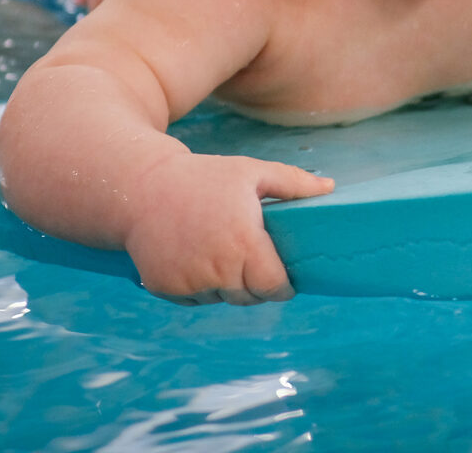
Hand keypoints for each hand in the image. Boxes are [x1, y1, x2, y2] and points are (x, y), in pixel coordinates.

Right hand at [123, 151, 333, 304]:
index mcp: (244, 243)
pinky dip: (199, 286)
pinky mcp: (165, 288)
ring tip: (221, 252)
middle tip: (252, 260)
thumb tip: (330, 188)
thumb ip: (292, 183)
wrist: (141, 187)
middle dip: (256, 285)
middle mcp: (216, 268)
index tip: (284, 278)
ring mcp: (188, 281)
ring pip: (221, 299)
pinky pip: (194, 299)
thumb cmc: (203, 177)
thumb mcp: (250, 172)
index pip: (273, 287)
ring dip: (226, 285)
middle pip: (249, 297)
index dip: (282, 286)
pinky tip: (195, 257)